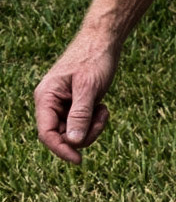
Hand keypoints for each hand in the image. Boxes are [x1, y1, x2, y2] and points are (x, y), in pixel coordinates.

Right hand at [34, 31, 119, 164]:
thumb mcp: (89, 87)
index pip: (46, 133)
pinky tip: (103, 106)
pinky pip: (82, 124)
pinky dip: (94, 120)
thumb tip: (73, 141)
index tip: (79, 160)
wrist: (104, 40)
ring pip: (73, 132)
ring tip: (104, 109)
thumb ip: (81, 113)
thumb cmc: (94, 59)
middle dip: (84, 134)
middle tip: (102, 118)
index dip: (61, 149)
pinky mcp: (75, 105)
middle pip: (61, 135)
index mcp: (46, 98)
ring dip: (91, 127)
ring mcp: (63, 105)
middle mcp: (50, 103)